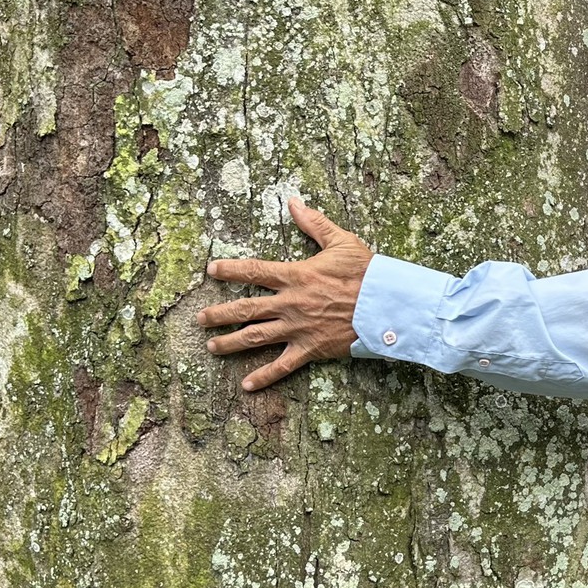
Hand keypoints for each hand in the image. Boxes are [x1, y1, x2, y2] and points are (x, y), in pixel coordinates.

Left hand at [197, 198, 372, 390]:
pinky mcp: (310, 348)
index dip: (230, 269)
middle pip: (246, 308)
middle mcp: (291, 303)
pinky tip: (246, 385)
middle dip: (220, 313)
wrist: (387, 305)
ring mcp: (298, 328)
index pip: (254, 271)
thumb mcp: (341, 242)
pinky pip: (282, 365)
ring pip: (256, 337)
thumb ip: (314, 223)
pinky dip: (264, 376)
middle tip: (200, 318)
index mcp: (296, 276)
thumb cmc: (367, 272)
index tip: (211, 270)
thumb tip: (293, 202)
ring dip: (230, 342)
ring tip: (211, 346)